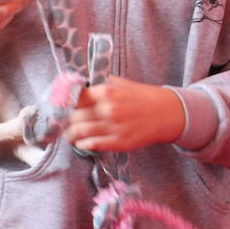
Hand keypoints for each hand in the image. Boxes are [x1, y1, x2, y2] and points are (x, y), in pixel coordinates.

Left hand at [65, 76, 185, 151]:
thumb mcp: (122, 83)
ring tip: (69, 135)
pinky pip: (92, 145)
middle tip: (64, 122)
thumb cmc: (143, 97)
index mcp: (108, 91)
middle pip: (75, 116)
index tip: (62, 106)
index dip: (66, 102)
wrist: (166, 113)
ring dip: (70, 134)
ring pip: (79, 132)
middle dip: (67, 120)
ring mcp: (114, 127)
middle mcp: (109, 109)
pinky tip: (82, 142)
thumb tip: (79, 85)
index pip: (76, 97)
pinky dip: (83, 144)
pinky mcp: (119, 143)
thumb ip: (101, 84)